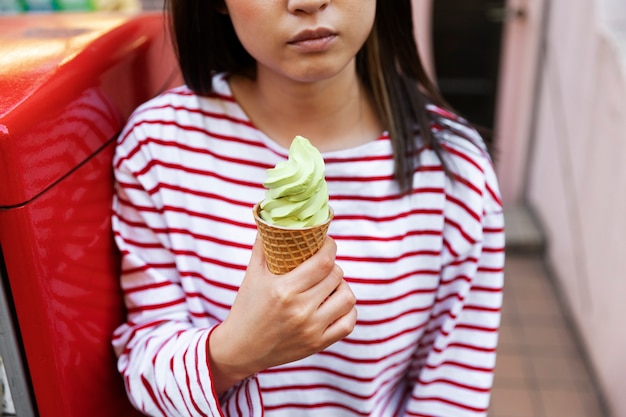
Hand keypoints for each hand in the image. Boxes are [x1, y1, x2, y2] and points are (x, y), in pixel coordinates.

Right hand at [209, 234, 356, 392]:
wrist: (241, 348)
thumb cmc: (247, 307)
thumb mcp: (252, 275)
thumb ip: (263, 246)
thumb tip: (272, 219)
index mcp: (283, 290)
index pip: (323, 262)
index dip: (330, 248)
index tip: (327, 243)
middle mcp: (300, 310)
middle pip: (336, 276)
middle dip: (333, 266)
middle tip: (323, 264)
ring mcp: (311, 329)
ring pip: (347, 298)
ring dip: (342, 287)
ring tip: (330, 285)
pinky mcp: (318, 344)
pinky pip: (348, 322)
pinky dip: (347, 310)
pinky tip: (335, 304)